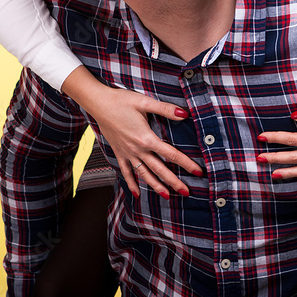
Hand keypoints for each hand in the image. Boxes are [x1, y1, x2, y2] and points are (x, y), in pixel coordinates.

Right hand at [62, 67, 203, 198]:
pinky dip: (131, 183)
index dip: (186, 163)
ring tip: (167, 196)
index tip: (198, 172)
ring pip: (144, 174)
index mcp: (146, 138)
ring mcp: (127, 153)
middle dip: (174, 181)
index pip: (171, 154)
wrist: (98, 103)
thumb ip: (166, 109)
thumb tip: (185, 114)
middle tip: (187, 192)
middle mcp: (137, 149)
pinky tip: (137, 193)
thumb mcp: (145, 102)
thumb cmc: (122, 100)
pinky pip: (125, 171)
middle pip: (159, 169)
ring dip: (156, 186)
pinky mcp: (119, 152)